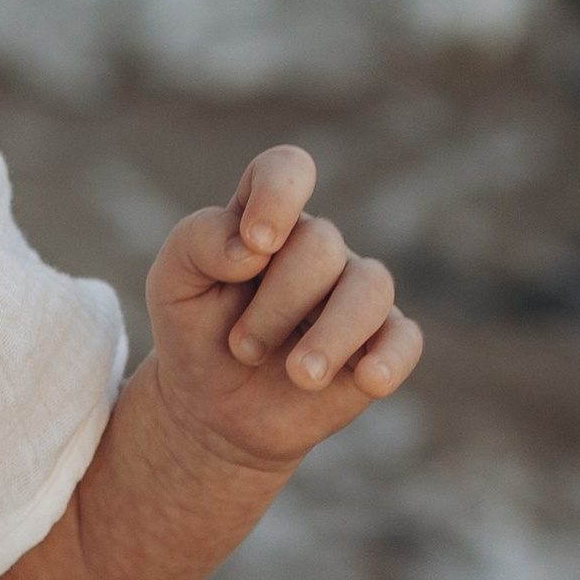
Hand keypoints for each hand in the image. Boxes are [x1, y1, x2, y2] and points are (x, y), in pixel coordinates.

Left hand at [146, 144, 420, 470]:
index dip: (278, 194)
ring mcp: (352, 295)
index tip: (256, 242)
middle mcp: (316, 250)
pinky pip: (405, 339)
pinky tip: (368, 379)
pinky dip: (391, 357)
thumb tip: (251, 245)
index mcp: (265, 220)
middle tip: (242, 349)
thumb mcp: (173, 284)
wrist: (209, 408)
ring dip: (331, 334)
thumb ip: (198, 242)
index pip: (287, 171)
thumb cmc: (194, 332)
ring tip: (299, 375)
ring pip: (372, 287)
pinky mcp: (377, 345)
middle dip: (278, 302)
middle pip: (322, 245)